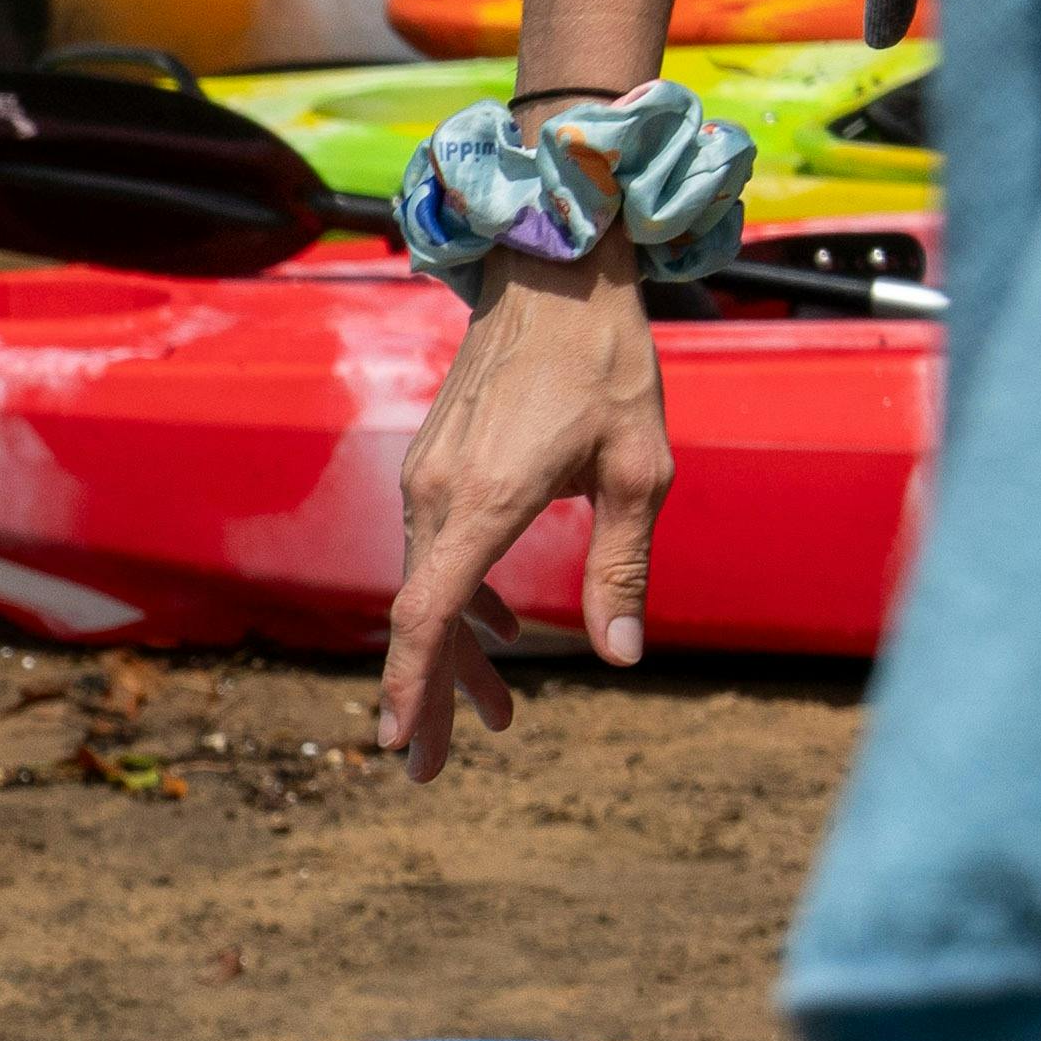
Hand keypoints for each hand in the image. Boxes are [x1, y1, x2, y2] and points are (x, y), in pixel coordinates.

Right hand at [376, 245, 671, 776]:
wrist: (555, 272)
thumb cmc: (609, 363)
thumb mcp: (641, 470)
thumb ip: (622, 568)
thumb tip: (619, 657)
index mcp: (484, 501)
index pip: (426, 614)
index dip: (410, 685)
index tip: (399, 743)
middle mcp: (435, 496)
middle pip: (420, 618)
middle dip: (428, 696)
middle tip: (431, 768)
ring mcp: (425, 480)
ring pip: (426, 589)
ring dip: (454, 653)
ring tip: (497, 710)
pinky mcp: (432, 466)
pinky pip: (434, 553)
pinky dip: (459, 602)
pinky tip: (499, 630)